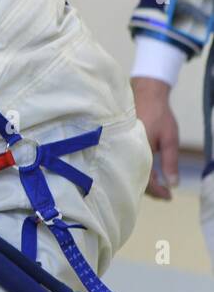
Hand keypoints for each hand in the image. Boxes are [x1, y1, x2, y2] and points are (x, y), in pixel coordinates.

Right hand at [132, 76, 179, 198]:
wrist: (145, 94)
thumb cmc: (159, 115)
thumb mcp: (170, 140)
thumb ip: (170, 162)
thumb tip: (173, 184)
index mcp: (139, 153)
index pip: (147, 181)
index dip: (158, 192)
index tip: (169, 197)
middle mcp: (126, 152)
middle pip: (135, 179)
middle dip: (150, 189)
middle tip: (165, 193)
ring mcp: (121, 147)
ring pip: (130, 171)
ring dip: (143, 180)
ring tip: (157, 184)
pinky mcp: (119, 143)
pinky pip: (126, 162)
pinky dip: (137, 169)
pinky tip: (146, 171)